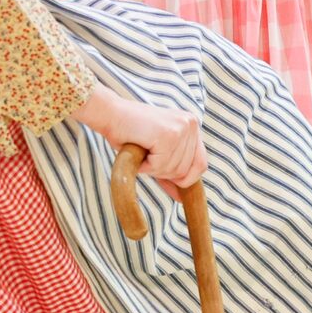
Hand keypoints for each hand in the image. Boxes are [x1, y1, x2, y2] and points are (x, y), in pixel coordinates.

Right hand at [73, 86, 207, 194]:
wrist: (109, 115)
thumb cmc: (130, 134)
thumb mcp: (157, 154)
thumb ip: (171, 172)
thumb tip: (181, 197)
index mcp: (191, 125)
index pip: (201, 163)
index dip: (186, 178)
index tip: (169, 181)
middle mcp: (191, 124)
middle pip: (186, 170)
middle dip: (163, 172)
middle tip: (147, 158)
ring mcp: (181, 128)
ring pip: (173, 170)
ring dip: (152, 168)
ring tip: (142, 152)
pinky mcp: (168, 134)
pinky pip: (160, 166)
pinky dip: (146, 165)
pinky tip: (139, 151)